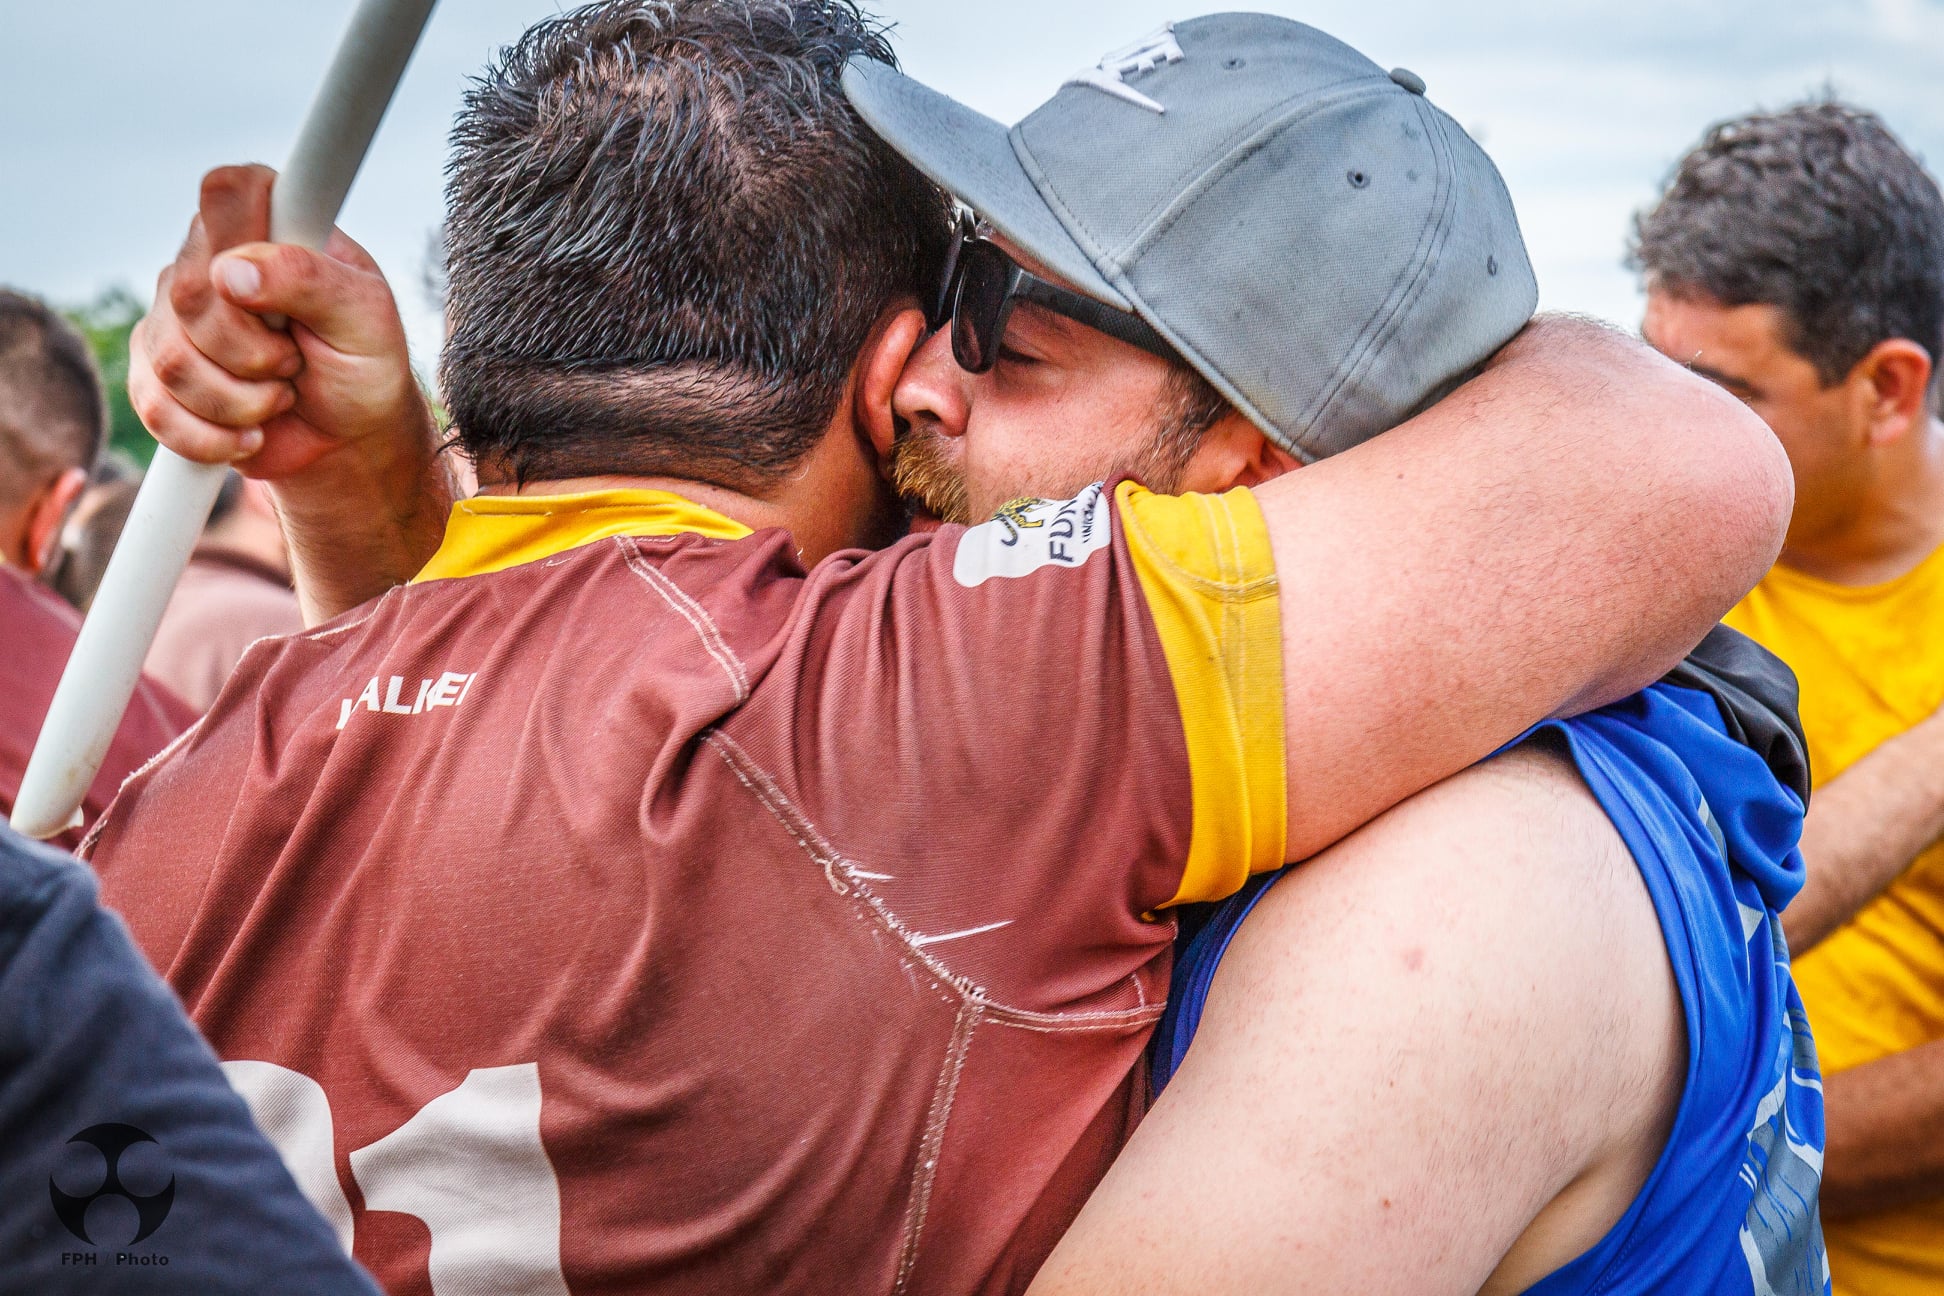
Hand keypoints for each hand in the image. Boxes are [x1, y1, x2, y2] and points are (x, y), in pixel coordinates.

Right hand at [129, 164, 432, 480]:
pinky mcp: (155, 373)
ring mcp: (173, 315)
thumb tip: (230, 272)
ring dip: (242, 399)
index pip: (228, 191)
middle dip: (253, 350)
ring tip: (281, 395)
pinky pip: (157, 408)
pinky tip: (250, 433)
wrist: (347, 439)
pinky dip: (214, 436)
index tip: (279, 297)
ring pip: (173, 358)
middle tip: (294, 362)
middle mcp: (210, 259)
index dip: (242, 241)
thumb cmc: (363, 366)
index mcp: (271, 224)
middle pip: (190, 291)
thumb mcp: (366, 320)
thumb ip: (312, 280)